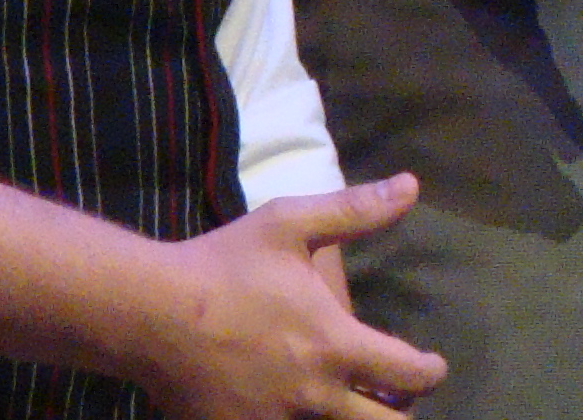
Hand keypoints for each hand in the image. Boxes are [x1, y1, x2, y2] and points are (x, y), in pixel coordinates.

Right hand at [132, 175, 448, 419]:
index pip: (407, 373)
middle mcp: (315, 393)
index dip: (430, 372)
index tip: (433, 366)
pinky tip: (297, 411)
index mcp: (334, 343)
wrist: (149, 313)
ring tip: (352, 406)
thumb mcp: (289, 224)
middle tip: (396, 398)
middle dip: (401, 413)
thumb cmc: (223, 265)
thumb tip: (411, 186)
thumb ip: (354, 210)